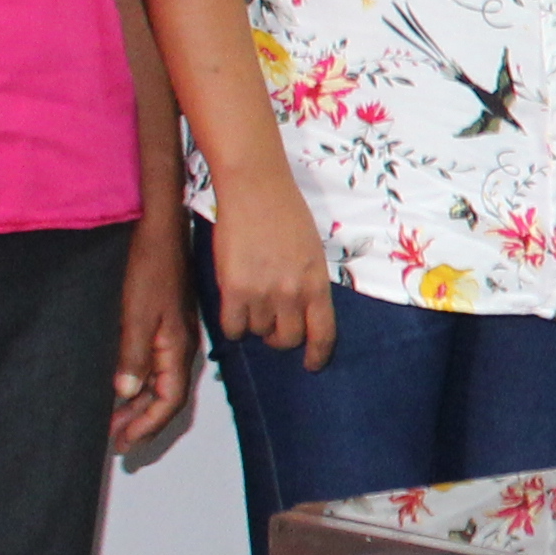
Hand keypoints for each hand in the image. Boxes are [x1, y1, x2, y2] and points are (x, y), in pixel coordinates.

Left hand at [109, 222, 197, 456]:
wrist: (160, 231)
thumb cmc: (148, 268)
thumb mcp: (136, 313)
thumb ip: (133, 355)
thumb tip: (126, 393)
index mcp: (177, 347)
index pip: (169, 400)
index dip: (147, 425)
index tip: (124, 444)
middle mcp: (180, 347)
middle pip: (167, 397)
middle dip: (143, 422)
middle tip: (117, 443)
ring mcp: (174, 336)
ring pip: (161, 383)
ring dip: (140, 406)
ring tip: (115, 423)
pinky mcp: (165, 326)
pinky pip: (156, 368)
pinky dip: (141, 385)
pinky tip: (123, 388)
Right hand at [207, 173, 337, 368]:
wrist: (255, 190)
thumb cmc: (287, 215)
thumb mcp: (312, 253)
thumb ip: (308, 284)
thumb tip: (300, 312)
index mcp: (317, 285)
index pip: (323, 334)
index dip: (317, 355)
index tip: (311, 364)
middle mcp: (292, 294)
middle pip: (287, 339)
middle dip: (280, 337)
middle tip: (272, 324)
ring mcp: (262, 293)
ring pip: (257, 331)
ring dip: (255, 325)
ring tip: (252, 304)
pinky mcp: (233, 289)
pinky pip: (232, 326)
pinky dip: (233, 325)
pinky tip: (234, 310)